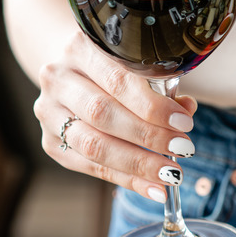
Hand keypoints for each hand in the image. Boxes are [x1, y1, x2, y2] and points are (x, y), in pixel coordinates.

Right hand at [33, 31, 199, 202]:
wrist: (72, 68)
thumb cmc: (115, 65)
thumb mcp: (136, 62)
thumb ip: (162, 84)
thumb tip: (187, 109)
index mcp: (81, 48)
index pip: (118, 80)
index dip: (152, 105)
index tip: (184, 122)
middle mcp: (58, 78)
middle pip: (103, 114)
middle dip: (148, 136)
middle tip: (183, 149)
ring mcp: (49, 112)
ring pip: (92, 144)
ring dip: (137, 163)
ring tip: (170, 173)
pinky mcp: (50, 143)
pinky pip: (90, 167)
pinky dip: (125, 179)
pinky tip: (152, 188)